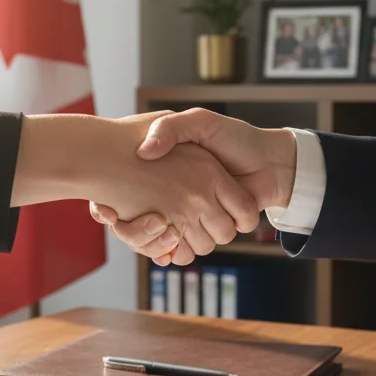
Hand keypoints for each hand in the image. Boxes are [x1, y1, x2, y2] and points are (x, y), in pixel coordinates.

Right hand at [89, 108, 297, 264]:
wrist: (273, 162)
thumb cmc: (237, 139)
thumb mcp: (199, 123)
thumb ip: (170, 129)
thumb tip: (144, 152)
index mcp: (172, 173)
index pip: (129, 193)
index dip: (113, 204)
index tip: (102, 206)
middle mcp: (178, 196)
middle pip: (141, 222)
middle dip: (129, 227)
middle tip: (107, 217)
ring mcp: (192, 214)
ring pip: (162, 238)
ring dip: (152, 240)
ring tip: (144, 231)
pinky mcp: (208, 230)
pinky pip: (183, 249)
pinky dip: (174, 252)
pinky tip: (164, 249)